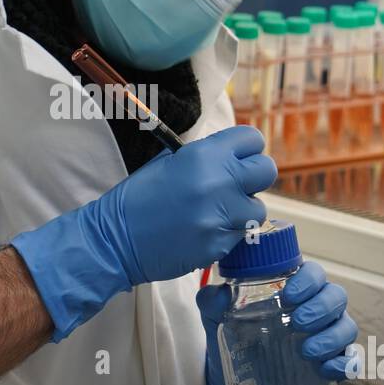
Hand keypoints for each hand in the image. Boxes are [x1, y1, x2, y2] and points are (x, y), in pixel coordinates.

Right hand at [12, 126, 275, 341]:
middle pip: (266, 170)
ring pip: (258, 208)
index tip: (237, 158)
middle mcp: (219, 182)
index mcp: (204, 155)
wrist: (116, 239)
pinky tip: (205, 230)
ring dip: (242, 209)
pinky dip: (228, 233)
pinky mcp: (221, 245)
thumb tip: (231, 155)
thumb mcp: (169, 162)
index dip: (245, 149)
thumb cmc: (139, 196)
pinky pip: (241, 234)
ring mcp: (222, 217)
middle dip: (253, 177)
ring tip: (217, 212)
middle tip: (234, 185)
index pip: (252, 139)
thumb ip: (205, 156)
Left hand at [198, 261, 356, 384]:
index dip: (308, 280)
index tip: (288, 295)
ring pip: (347, 327)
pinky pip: (350, 361)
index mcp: (294, 291)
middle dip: (321, 307)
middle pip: (336, 296)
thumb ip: (213, 303)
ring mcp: (327, 337)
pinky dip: (343, 364)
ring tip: (305, 351)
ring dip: (331, 337)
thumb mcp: (218, 320)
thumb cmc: (236, 341)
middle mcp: (316, 310)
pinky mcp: (331, 365)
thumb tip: (216, 294)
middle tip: (298, 321)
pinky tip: (324, 370)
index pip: (313, 274)